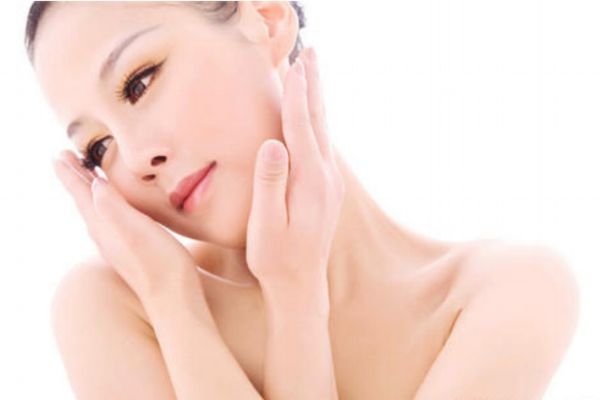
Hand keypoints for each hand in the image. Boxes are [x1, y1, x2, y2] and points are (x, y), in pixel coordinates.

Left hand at [51, 151, 205, 306]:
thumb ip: (114, 207)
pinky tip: (114, 209)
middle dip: (75, 179)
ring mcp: (117, 245)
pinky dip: (105, 206)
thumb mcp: (137, 230)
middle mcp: (105, 235)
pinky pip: (109, 220)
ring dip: (88, 191)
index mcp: (105, 225)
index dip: (71, 173)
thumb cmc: (159, 263)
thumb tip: (94, 184)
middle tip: (65, 159)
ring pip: (95, 211)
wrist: (173, 298)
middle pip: (84, 200)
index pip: (82, 193)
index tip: (59, 155)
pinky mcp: (130, 251)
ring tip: (85, 177)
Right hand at [246, 47, 344, 288]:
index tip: (294, 65)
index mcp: (309, 181)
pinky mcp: (326, 190)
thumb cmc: (277, 258)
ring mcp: (329, 184)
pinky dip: (316, 122)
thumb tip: (274, 144)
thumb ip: (271, 184)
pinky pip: (322, 145)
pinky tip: (312, 117)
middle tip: (311, 54)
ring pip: (323, 132)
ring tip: (312, 75)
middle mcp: (325, 178)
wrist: (302, 286)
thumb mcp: (266, 225)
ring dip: (317, 101)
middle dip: (313, 86)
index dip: (297, 95)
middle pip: (319, 122)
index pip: (301, 128)